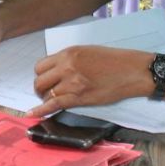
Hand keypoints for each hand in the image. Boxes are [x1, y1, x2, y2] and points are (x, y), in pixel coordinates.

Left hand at [29, 46, 152, 116]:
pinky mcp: (79, 97)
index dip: (41, 75)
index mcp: (68, 53)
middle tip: (45, 92)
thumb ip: (70, 59)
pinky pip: (54, 105)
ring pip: (46, 94)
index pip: (41, 65)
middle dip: (40, 88)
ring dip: (45, 99)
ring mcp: (72, 83)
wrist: (132, 70)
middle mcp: (66, 67)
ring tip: (49, 101)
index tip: (45, 80)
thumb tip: (57, 70)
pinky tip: (32, 114)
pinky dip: (41, 110)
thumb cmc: (114, 60)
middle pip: (40, 80)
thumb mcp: (87, 51)